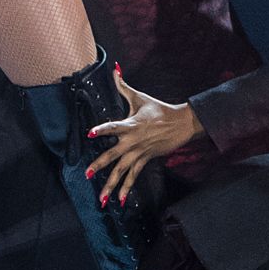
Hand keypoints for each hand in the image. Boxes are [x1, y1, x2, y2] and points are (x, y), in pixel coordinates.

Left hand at [85, 67, 199, 204]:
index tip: (90, 134)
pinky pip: (134, 176)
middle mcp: (133, 141)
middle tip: (87, 174)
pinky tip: (120, 201)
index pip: (113, 126)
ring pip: (123, 171)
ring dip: (111, 185)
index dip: (102, 130)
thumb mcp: (140, 97)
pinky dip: (126, 188)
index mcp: (131, 124)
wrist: (182, 124)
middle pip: (113, 154)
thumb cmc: (158, 109)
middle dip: (99, 165)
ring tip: (101, 198)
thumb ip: (123, 86)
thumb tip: (115, 68)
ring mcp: (139, 152)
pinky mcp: (145, 159)